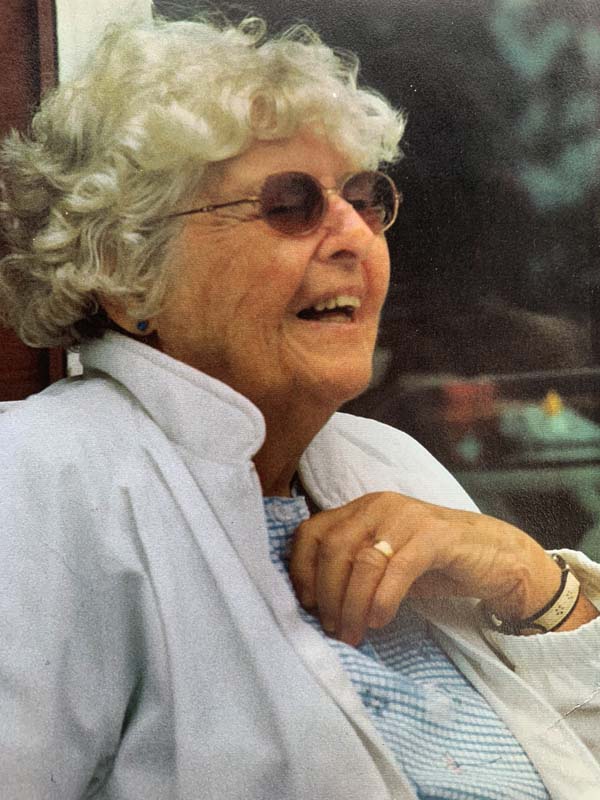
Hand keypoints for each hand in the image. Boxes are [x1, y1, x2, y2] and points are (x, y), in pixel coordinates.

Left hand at [289, 491, 563, 645]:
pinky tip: (379, 620)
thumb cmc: (433, 563)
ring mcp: (407, 517)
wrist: (495, 557)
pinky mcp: (436, 536)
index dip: (301, 569)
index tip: (306, 606)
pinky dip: (382, 600)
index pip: (312, 531)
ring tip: (353, 634)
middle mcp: (380, 505)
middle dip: (327, 595)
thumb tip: (314, 605)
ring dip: (351, 605)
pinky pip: (397, 569)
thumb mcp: (384, 562)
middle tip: (333, 630)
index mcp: (361, 509)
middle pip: (334, 548)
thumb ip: (352, 569)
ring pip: (363, 561)